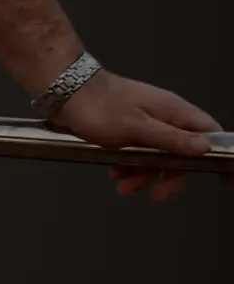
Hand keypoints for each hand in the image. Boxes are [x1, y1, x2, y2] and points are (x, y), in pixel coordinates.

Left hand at [49, 69, 225, 202]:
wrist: (65, 91)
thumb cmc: (99, 105)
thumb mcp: (137, 127)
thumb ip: (171, 139)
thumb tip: (204, 148)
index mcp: (173, 111)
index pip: (210, 133)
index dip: (218, 155)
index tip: (225, 178)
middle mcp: (164, 116)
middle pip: (183, 152)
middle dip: (170, 175)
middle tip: (156, 193)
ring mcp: (146, 122)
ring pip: (158, 156)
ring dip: (144, 174)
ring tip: (124, 185)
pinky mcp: (129, 129)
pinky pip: (138, 153)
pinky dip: (130, 166)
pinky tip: (116, 173)